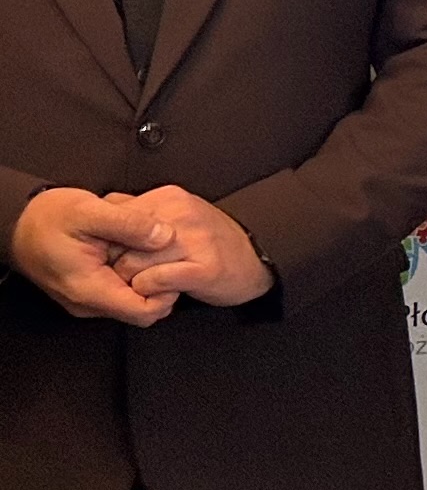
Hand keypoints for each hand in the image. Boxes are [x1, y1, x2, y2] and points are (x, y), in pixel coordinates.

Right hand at [13, 189, 182, 323]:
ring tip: (143, 245)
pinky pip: (121, 290)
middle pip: (144, 307)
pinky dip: (133, 272)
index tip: (172, 263)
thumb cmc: (49, 217)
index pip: (145, 312)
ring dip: (146, 274)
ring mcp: (89, 300)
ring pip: (134, 299)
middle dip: (159, 281)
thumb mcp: (90, 210)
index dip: (167, 291)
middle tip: (160, 250)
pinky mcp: (89, 292)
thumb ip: (130, 224)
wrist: (18, 223)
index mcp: (90, 289)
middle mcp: (89, 303)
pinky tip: (131, 248)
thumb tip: (167, 236)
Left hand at [105, 187, 271, 308]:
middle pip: (117, 244)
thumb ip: (142, 208)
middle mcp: (179, 215)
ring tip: (146, 284)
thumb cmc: (209, 241)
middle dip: (117, 264)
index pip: (115, 219)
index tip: (119, 256)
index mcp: (168, 198)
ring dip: (132, 281)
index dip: (109, 243)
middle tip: (131, 275)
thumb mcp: (176, 212)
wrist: (258, 258)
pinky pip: (153, 281)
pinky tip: (162, 290)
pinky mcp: (204, 268)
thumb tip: (105, 202)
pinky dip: (149, 290)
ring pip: (131, 265)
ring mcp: (193, 241)